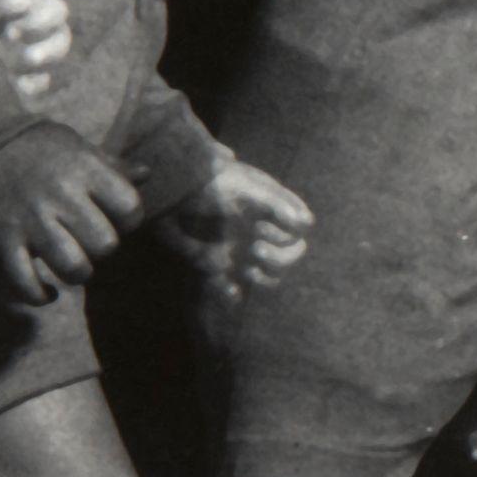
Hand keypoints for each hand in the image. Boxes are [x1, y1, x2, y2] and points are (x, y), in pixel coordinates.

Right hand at [0, 122, 137, 303]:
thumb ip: (111, 165)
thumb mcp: (76, 145)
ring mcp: (31, 219)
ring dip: (77, 273)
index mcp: (85, 169)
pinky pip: (25, 281)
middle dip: (102, 249)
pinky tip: (48, 293)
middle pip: (105, 244)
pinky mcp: (2, 238)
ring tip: (74, 264)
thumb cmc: (33, 144)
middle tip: (90, 240)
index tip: (116, 218)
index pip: (130, 207)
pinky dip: (39, 295)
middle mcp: (61, 196)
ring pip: (72, 266)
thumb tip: (146, 173)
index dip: (130, 219)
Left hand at [162, 154, 315, 299]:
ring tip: (245, 267)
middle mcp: (261, 231)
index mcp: (271, 210)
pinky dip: (233, 293)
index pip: (301, 227)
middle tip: (255, 249)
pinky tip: (229, 290)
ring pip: (273, 275)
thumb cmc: (211, 183)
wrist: (170, 192)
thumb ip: (277, 203)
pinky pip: (235, 288)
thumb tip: (306, 223)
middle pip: (293, 254)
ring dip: (266, 276)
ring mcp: (242, 250)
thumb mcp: (245, 187)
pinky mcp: (220, 267)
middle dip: (281, 258)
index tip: (264, 227)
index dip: (291, 233)